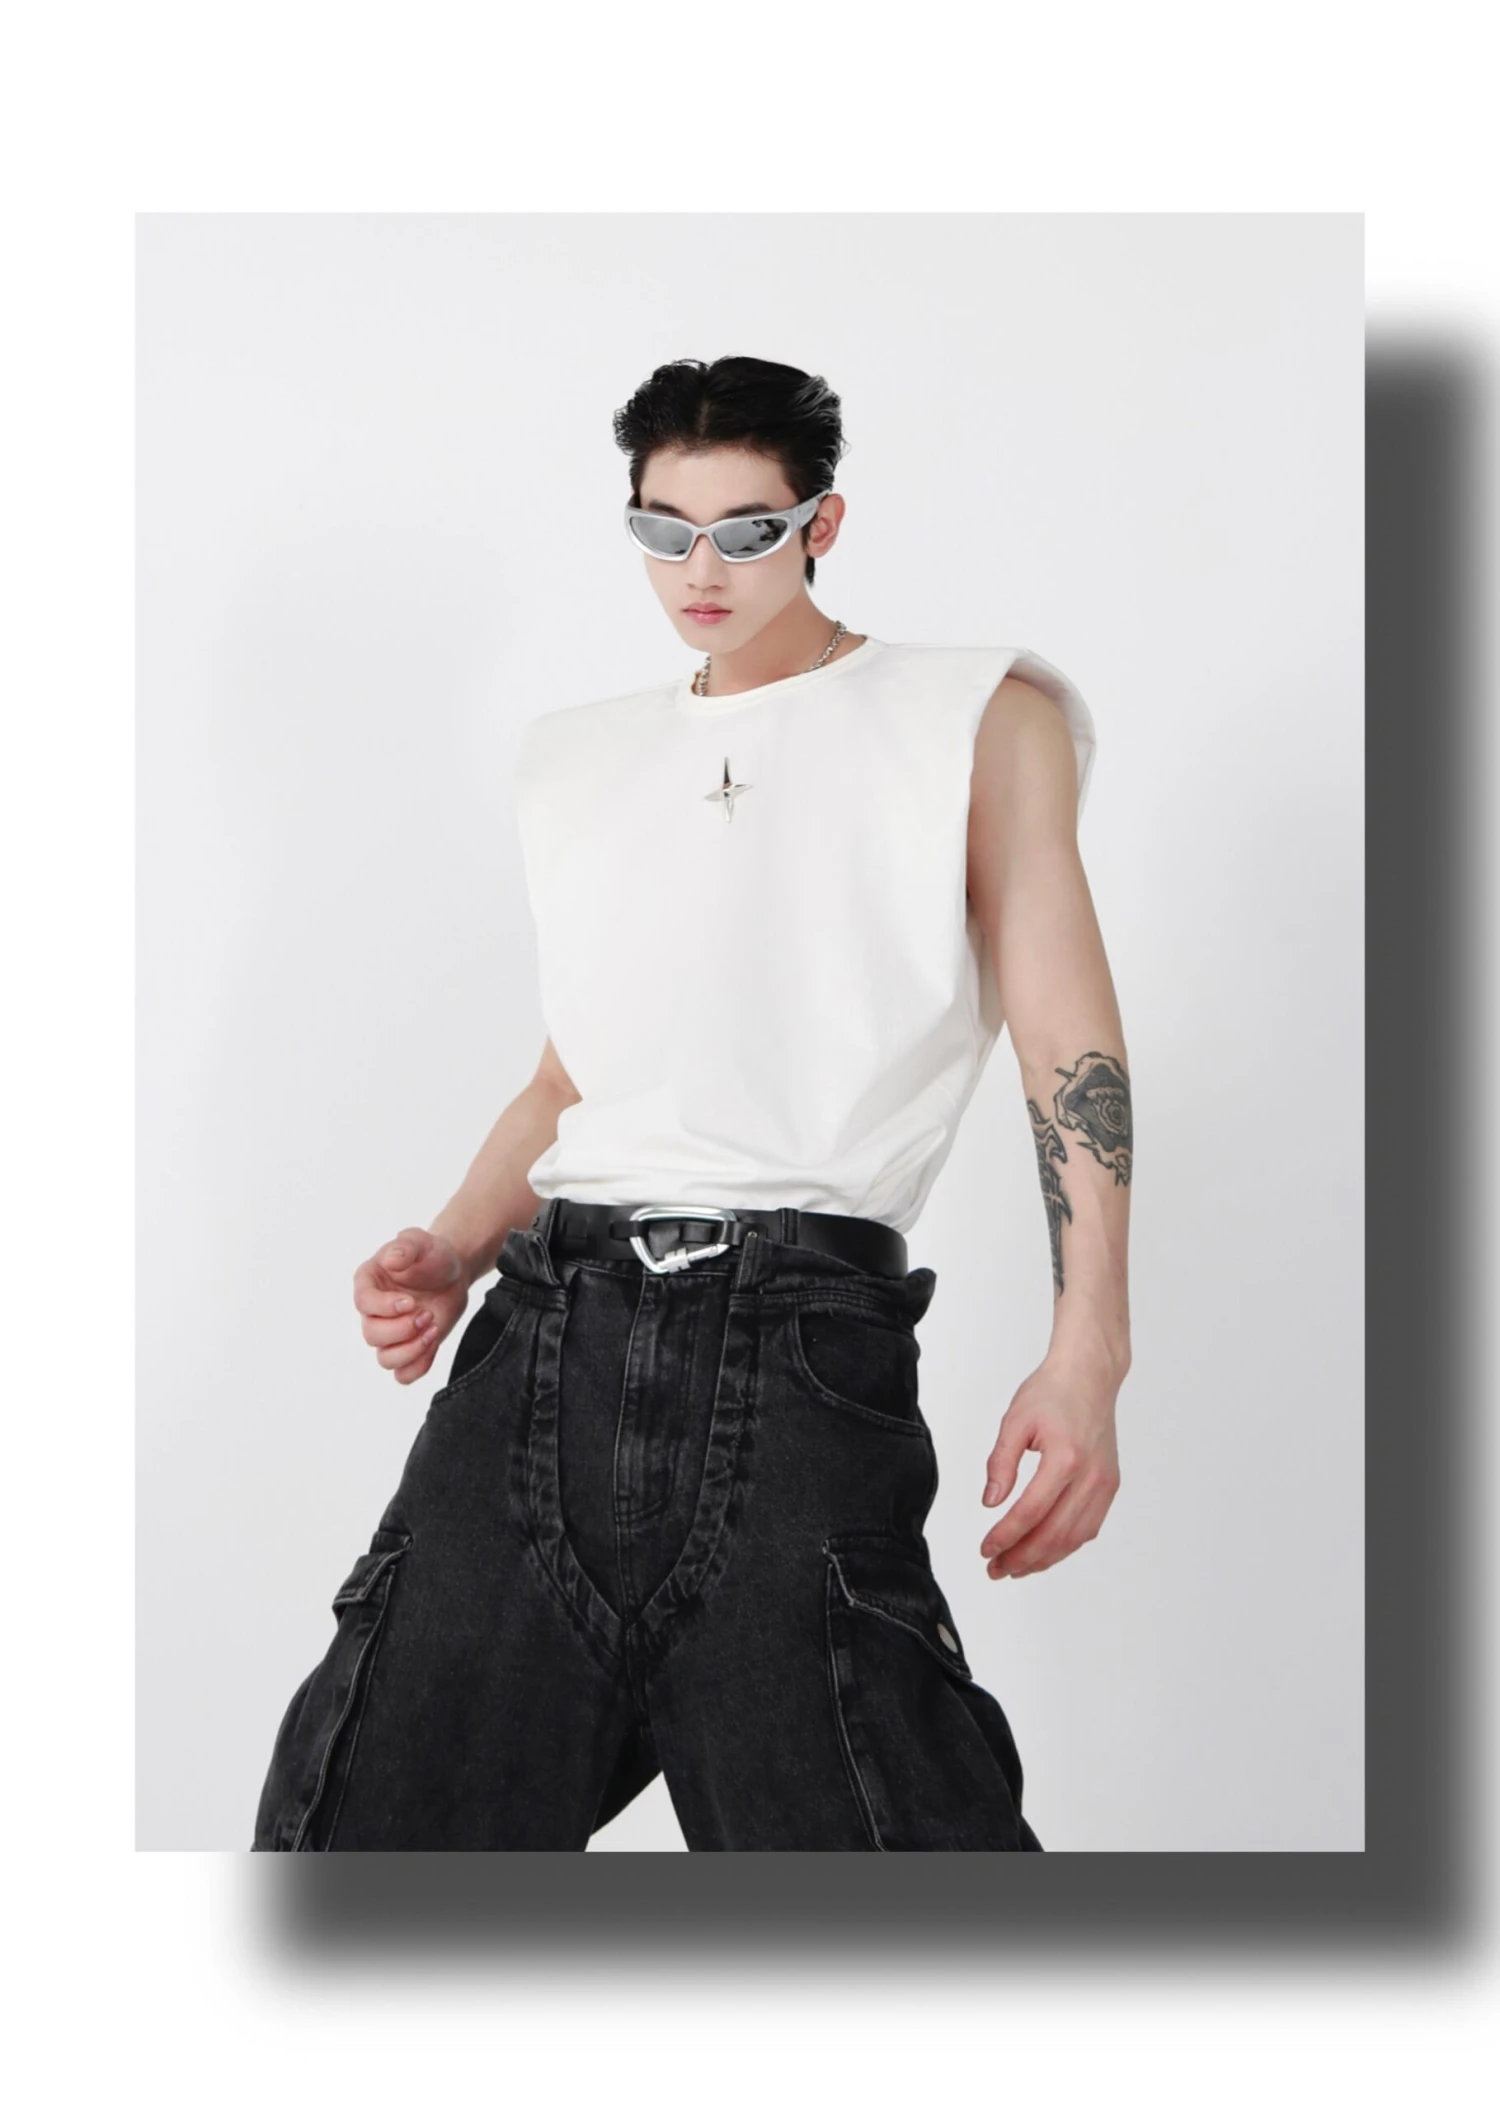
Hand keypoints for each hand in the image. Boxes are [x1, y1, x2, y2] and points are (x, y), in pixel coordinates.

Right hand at [353, 1227, 469, 1386]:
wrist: (452, 1274)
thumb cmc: (432, 1255)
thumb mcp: (420, 1241)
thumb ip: (406, 1245)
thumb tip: (392, 1259)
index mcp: (368, 1283)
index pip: (363, 1303)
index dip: (385, 1307)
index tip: (411, 1301)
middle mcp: (373, 1312)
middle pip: (372, 1335)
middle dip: (402, 1329)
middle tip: (427, 1314)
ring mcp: (390, 1334)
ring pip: (385, 1359)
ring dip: (411, 1350)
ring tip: (432, 1328)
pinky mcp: (408, 1349)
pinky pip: (403, 1374)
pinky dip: (418, 1366)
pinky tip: (433, 1344)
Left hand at [979, 1349, 1121, 1578]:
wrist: (1089, 1376)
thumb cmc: (1052, 1392)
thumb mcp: (1015, 1422)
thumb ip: (1001, 1463)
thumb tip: (991, 1502)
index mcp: (1065, 1458)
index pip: (1030, 1512)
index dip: (1005, 1537)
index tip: (986, 1549)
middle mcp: (1090, 1476)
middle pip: (1054, 1534)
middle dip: (1021, 1557)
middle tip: (995, 1569)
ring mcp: (1104, 1483)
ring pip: (1074, 1538)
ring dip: (1043, 1559)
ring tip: (1015, 1567)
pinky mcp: (1110, 1485)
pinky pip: (1089, 1527)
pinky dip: (1065, 1545)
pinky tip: (1043, 1551)